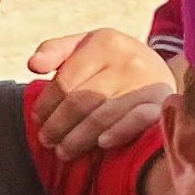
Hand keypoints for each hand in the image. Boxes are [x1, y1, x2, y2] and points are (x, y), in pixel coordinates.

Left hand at [26, 27, 175, 155]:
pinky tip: (101, 144)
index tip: (37, 119)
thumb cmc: (111, 60)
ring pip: (103, 116)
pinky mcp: (161, 103)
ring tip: (63, 151)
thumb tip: (33, 65)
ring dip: (79, 139)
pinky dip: (118, 133)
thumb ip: (55, 51)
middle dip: (58, 125)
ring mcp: (146, 82)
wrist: (159, 69)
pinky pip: (137, 120)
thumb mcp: (85, 46)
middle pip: (82, 101)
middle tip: (46, 141)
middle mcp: (127, 60)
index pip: (66, 80)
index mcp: (105, 42)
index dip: (47, 104)